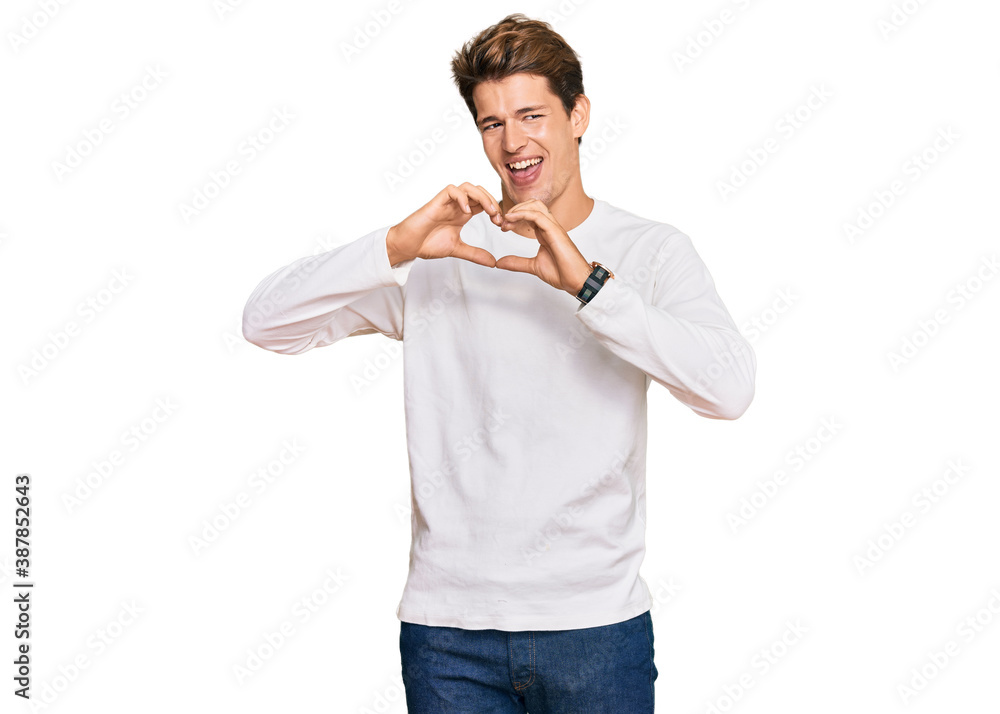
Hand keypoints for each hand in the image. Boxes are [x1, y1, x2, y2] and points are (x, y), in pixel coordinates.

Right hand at [387, 183, 502, 267]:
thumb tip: (493, 262)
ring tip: (489, 212)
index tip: (501, 224)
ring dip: (482, 197)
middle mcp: (456, 205)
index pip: (484, 202)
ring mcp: (447, 202)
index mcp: (463, 214)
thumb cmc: (427, 244)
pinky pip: (452, 190)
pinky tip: (467, 212)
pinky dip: (462, 197)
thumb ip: (475, 254)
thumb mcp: (457, 249)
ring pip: (468, 187)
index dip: (496, 210)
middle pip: (479, 191)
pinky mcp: (436, 202)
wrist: (408, 245)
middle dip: (492, 201)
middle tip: (498, 218)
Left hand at [494, 199, 593, 294]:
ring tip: (506, 219)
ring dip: (518, 209)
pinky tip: (511, 219)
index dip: (514, 216)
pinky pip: (538, 216)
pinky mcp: (555, 232)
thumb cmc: (561, 273)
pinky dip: (523, 214)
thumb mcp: (533, 266)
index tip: (502, 226)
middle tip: (502, 221)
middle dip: (515, 209)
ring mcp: (553, 228)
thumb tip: (499, 262)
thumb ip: (517, 262)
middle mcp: (549, 227)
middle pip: (532, 204)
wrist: (576, 282)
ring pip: (536, 206)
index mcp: (545, 232)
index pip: (529, 214)